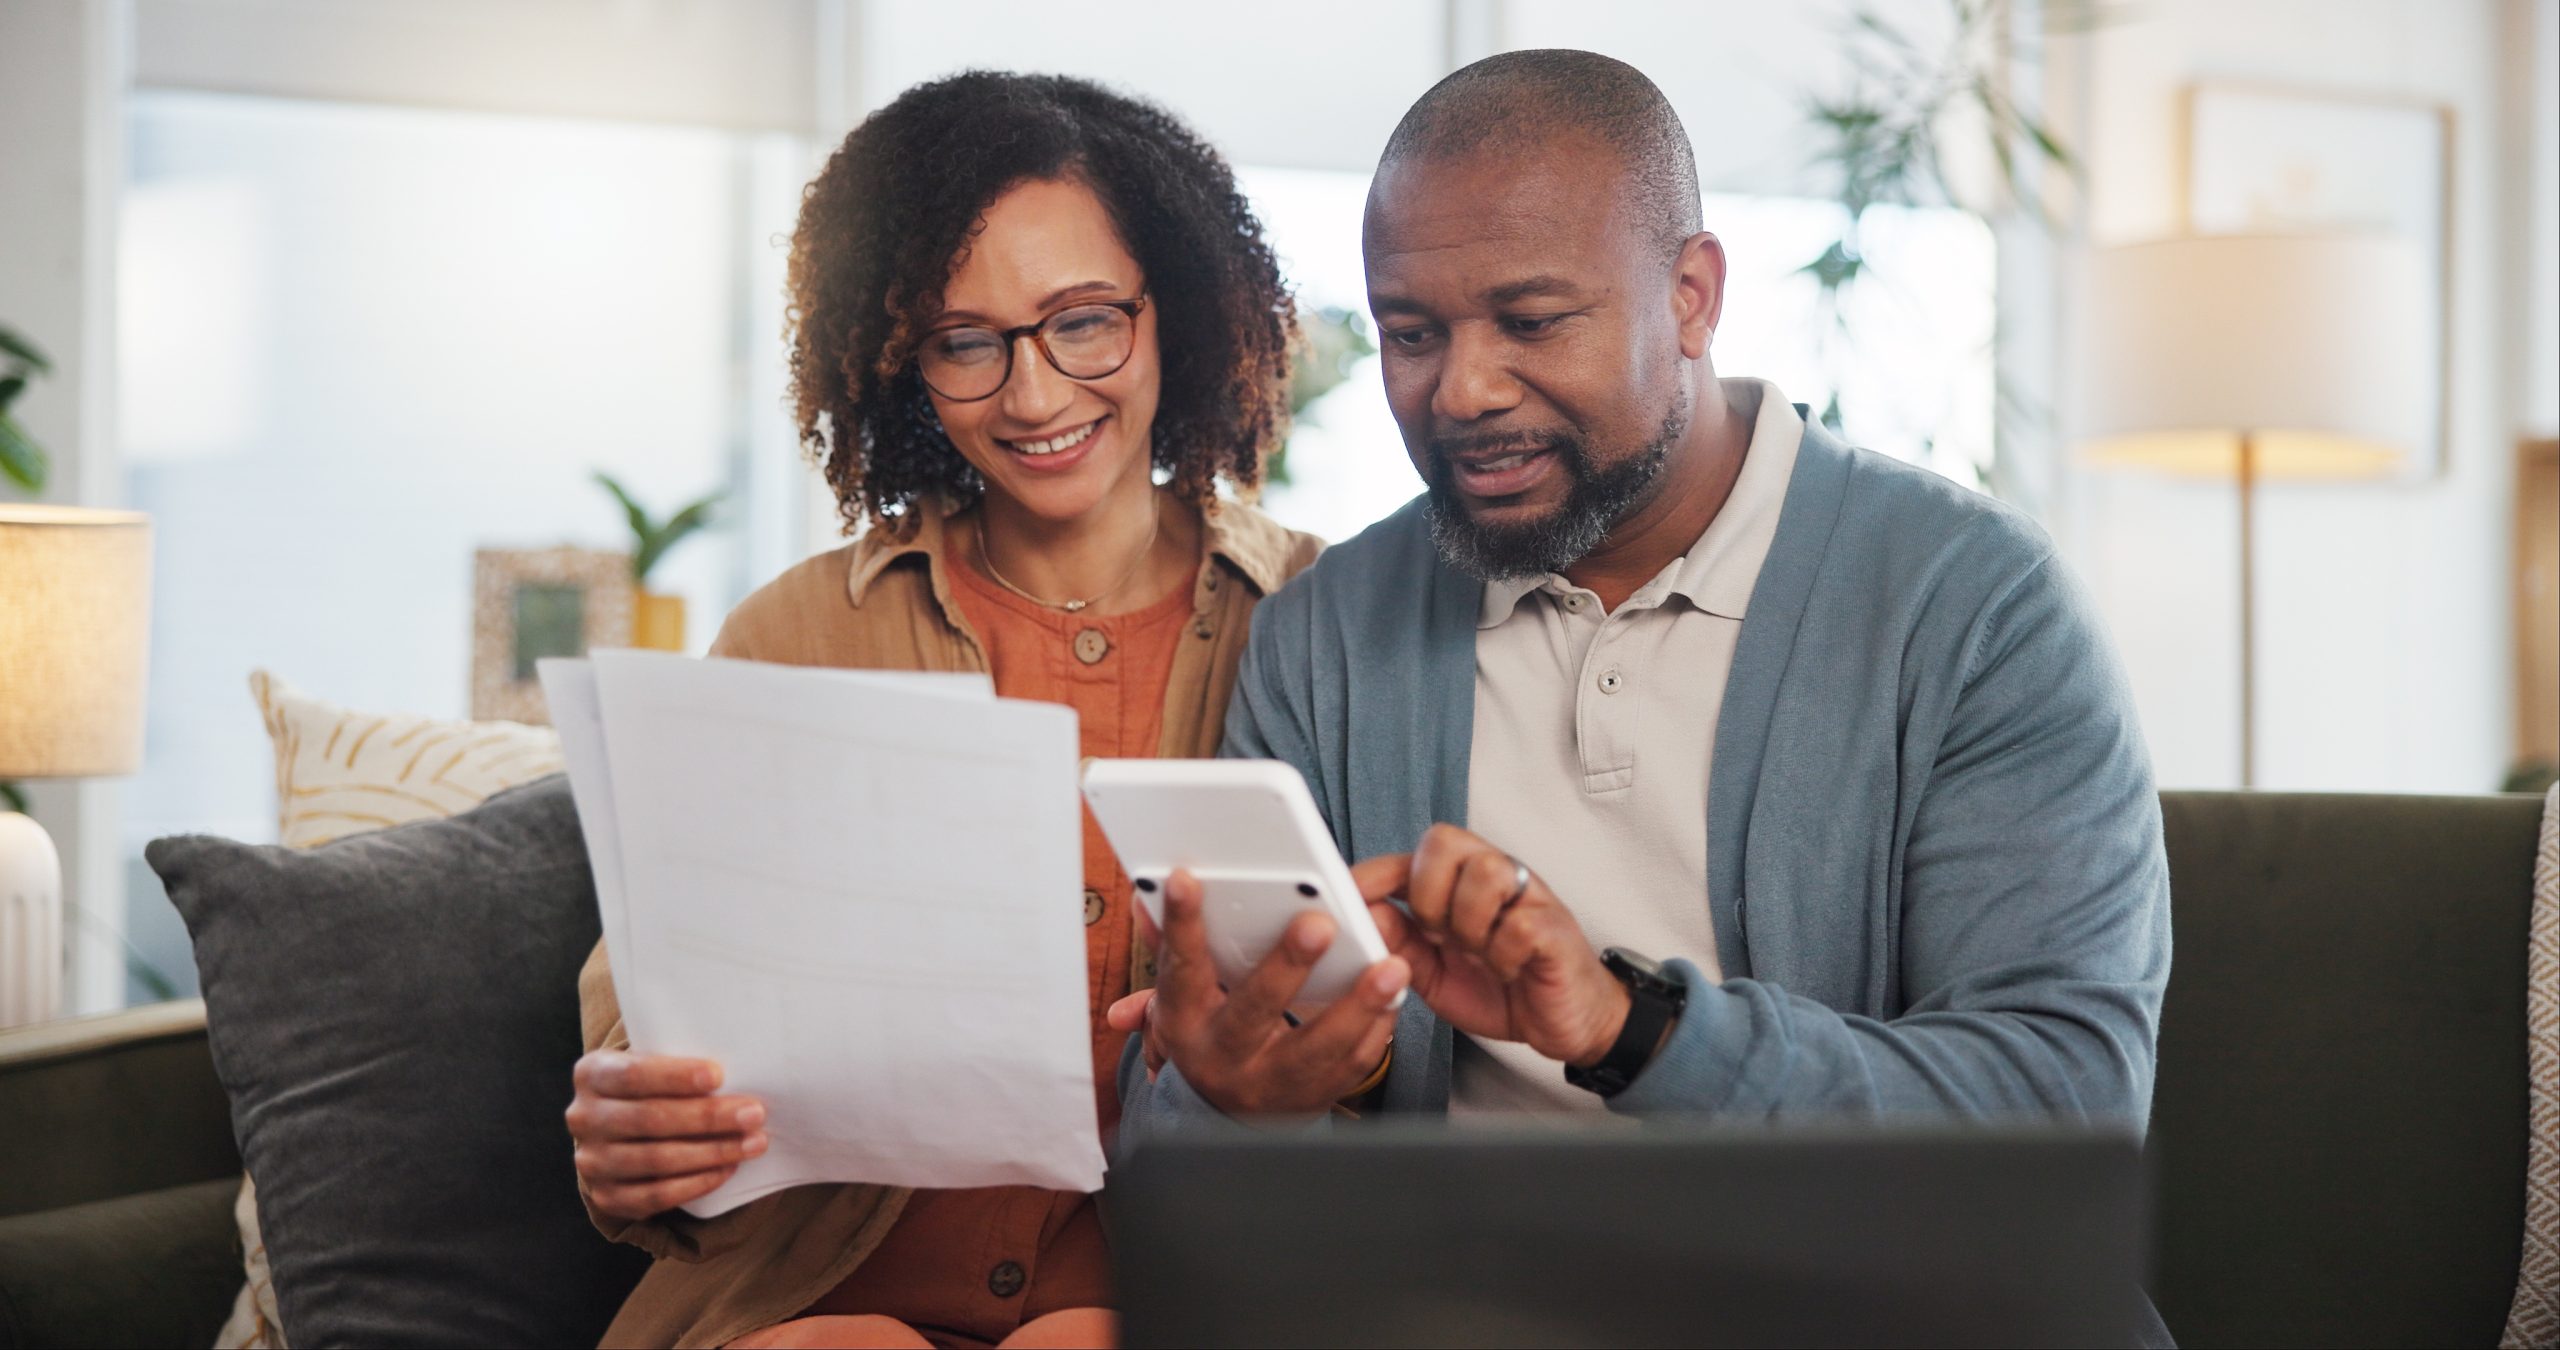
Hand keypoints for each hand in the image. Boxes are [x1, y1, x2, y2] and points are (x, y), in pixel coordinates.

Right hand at [565, 1051, 768, 1219]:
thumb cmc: (650, 1087)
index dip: (677, 1076)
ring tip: (753, 1143)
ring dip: (713, 1152)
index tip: (719, 1076)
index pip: (633, 1074)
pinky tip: (728, 1169)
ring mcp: (591, 1162)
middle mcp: (583, 1118)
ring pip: (657, 1160)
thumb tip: (741, 1070)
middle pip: (650, 1118)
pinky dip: (697, 1183)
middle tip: (754, 1114)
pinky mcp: (607, 1197)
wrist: (617, 1132)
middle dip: (709, 1117)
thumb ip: (679, 1062)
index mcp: (592, 1073)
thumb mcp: (652, 1062)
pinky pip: (656, 1196)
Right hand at [1104, 868, 1405, 1117]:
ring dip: (1357, 1005)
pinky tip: (1395, 998)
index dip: (1181, 925)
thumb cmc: (1208, 1037)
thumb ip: (1171, 947)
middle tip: (1318, 924)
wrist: (1228, 1121)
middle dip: (1286, 967)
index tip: (1188, 878)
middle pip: (1253, 1010)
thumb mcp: (1181, 999)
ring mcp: (1269, 1082)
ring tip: (1390, 967)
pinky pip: (1349, 1066)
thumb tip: (1144, 898)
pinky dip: (1376, 1031)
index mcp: (1185, 1023)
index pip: (1181, 969)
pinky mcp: (1312, 1097)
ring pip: (1316, 1046)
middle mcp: (1223, 1056)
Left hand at [1355, 824, 1629, 1067]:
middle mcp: (1496, 879)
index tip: (1347, 894)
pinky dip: (1503, 954)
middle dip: (1428, 894)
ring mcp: (1529, 898)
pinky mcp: (1555, 929)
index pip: (1414, 854)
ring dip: (1469, 923)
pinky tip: (1507, 970)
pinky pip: (1519, 925)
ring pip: (1487, 872)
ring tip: (1478, 954)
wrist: (1566, 1021)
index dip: (1377, 871)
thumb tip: (1363, 916)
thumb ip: (1399, 944)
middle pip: (1448, 842)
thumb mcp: (1434, 972)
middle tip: (1438, 935)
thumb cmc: (1503, 988)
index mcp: (1461, 884)